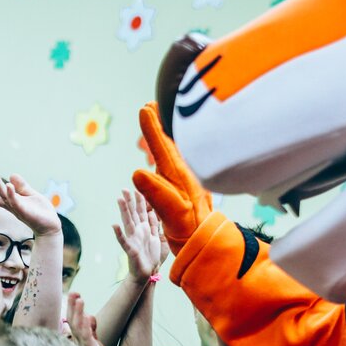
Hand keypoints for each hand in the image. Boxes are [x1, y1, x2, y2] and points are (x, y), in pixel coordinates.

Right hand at [0, 169, 60, 236]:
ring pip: (2, 198)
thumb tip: (11, 174)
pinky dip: (11, 194)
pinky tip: (9, 185)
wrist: (50, 226)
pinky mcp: (25, 212)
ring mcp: (17, 209)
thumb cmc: (40, 212)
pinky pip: (15, 203)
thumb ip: (22, 186)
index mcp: (12, 201)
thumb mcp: (31, 195)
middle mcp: (12, 206)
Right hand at [66, 293, 110, 345]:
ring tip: (80, 299)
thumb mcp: (94, 342)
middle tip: (74, 292)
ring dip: (78, 313)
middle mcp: (77, 341)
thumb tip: (89, 316)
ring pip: (78, 327)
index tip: (75, 293)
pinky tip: (87, 318)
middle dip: (72, 306)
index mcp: (78, 338)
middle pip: (72, 320)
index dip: (72, 306)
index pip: (72, 319)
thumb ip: (91, 329)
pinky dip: (86, 327)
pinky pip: (87, 338)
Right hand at [113, 188, 162, 282]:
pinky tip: (114, 225)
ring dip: (123, 211)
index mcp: (144, 229)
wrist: (147, 273)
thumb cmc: (151, 256)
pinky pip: (123, 241)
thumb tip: (153, 212)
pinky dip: (119, 234)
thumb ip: (154, 225)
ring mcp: (132, 240)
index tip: (136, 189)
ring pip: (127, 222)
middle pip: (132, 214)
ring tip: (119, 200)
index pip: (140, 211)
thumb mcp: (156, 238)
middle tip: (124, 189)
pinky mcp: (130, 249)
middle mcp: (137, 232)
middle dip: (129, 201)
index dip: (139, 201)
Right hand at [132, 102, 215, 254]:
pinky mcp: (186, 187)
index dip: (152, 127)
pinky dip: (169, 150)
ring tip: (158, 121)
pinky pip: (175, 162)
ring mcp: (185, 179)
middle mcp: (183, 173)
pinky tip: (166, 153)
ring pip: (173, 151)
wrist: (208, 241)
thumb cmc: (190, 229)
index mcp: (178, 176)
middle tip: (151, 104)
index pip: (162, 146)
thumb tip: (137, 172)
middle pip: (169, 143)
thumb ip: (156, 193)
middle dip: (159, 123)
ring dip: (164, 136)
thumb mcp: (173, 213)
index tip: (145, 108)